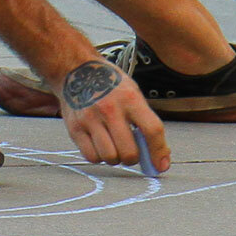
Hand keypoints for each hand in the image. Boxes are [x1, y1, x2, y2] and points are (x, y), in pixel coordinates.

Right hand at [57, 57, 169, 171]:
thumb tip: (159, 157)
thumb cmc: (110, 84)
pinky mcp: (75, 128)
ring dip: (115, 158)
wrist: (76, 70)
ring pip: (110, 158)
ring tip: (114, 147)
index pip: (152, 130)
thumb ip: (145, 122)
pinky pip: (91, 156)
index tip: (161, 165)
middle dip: (133, 158)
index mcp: (130, 98)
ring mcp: (90, 119)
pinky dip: (99, 157)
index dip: (159, 152)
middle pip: (129, 152)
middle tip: (131, 152)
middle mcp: (110, 109)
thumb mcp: (133, 94)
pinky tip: (100, 145)